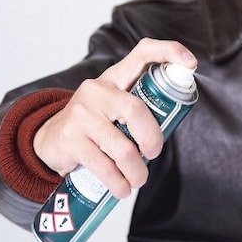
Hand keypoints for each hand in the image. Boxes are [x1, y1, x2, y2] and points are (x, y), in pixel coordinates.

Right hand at [34, 38, 196, 198]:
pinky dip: (118, 183)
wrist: (50, 141)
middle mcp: (97, 90)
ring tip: (137, 180)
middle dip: (152, 139)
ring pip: (122, 148)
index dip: (169, 52)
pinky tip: (121, 188)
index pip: (143, 53)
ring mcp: (81, 113)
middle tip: (153, 154)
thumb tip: (172, 125)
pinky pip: (104, 166)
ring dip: (136, 172)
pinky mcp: (71, 138)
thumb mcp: (114, 109)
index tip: (191, 64)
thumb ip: (139, 110)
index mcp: (115, 79)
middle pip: (136, 110)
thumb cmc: (95, 126)